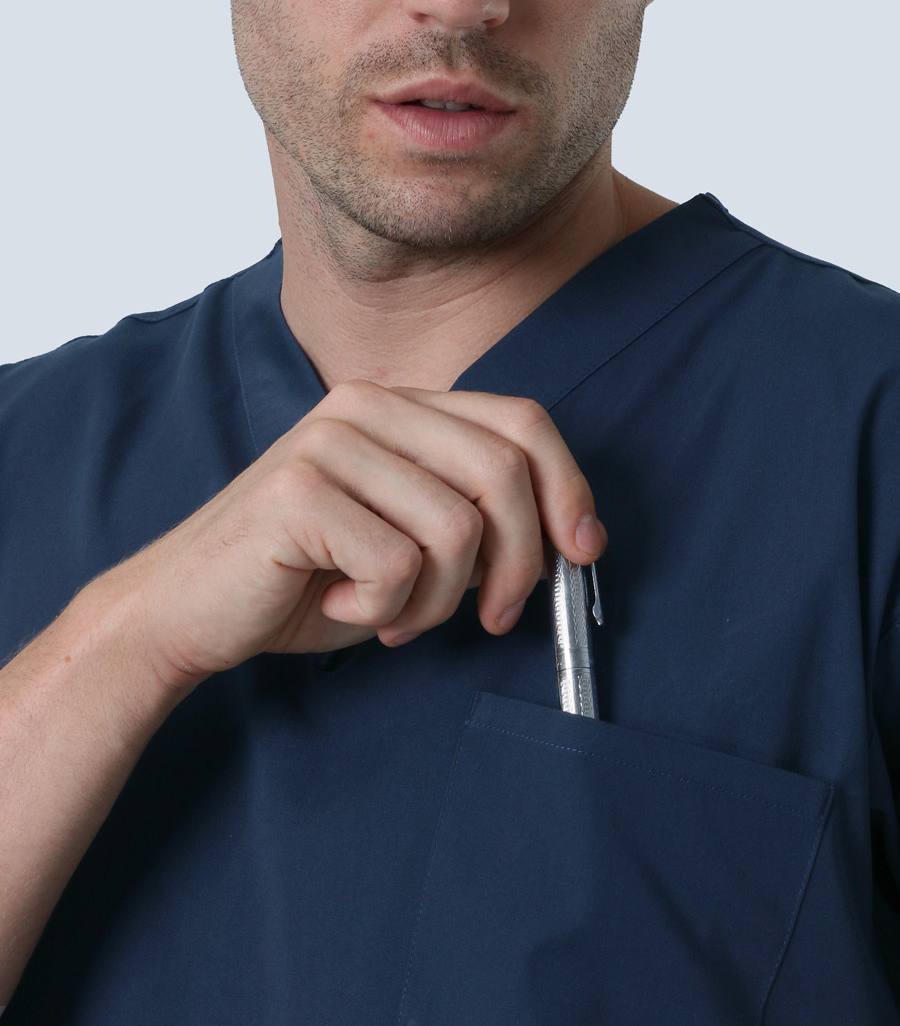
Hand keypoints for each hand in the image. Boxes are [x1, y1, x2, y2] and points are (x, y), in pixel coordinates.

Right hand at [102, 382, 606, 689]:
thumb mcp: (411, 546)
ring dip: (438, 601)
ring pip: (458, 530)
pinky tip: (339, 604)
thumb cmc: (305, 581)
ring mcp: (330, 443)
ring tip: (392, 614)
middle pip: (505, 473)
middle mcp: (366, 407)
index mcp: (399, 407)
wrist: (190, 609)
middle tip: (491, 619)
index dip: (570, 488)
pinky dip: (384, 611)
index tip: (583, 552)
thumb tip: (571, 540)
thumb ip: (479, 526)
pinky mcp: (301, 493)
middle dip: (519, 564)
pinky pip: (399, 567)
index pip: (520, 422)